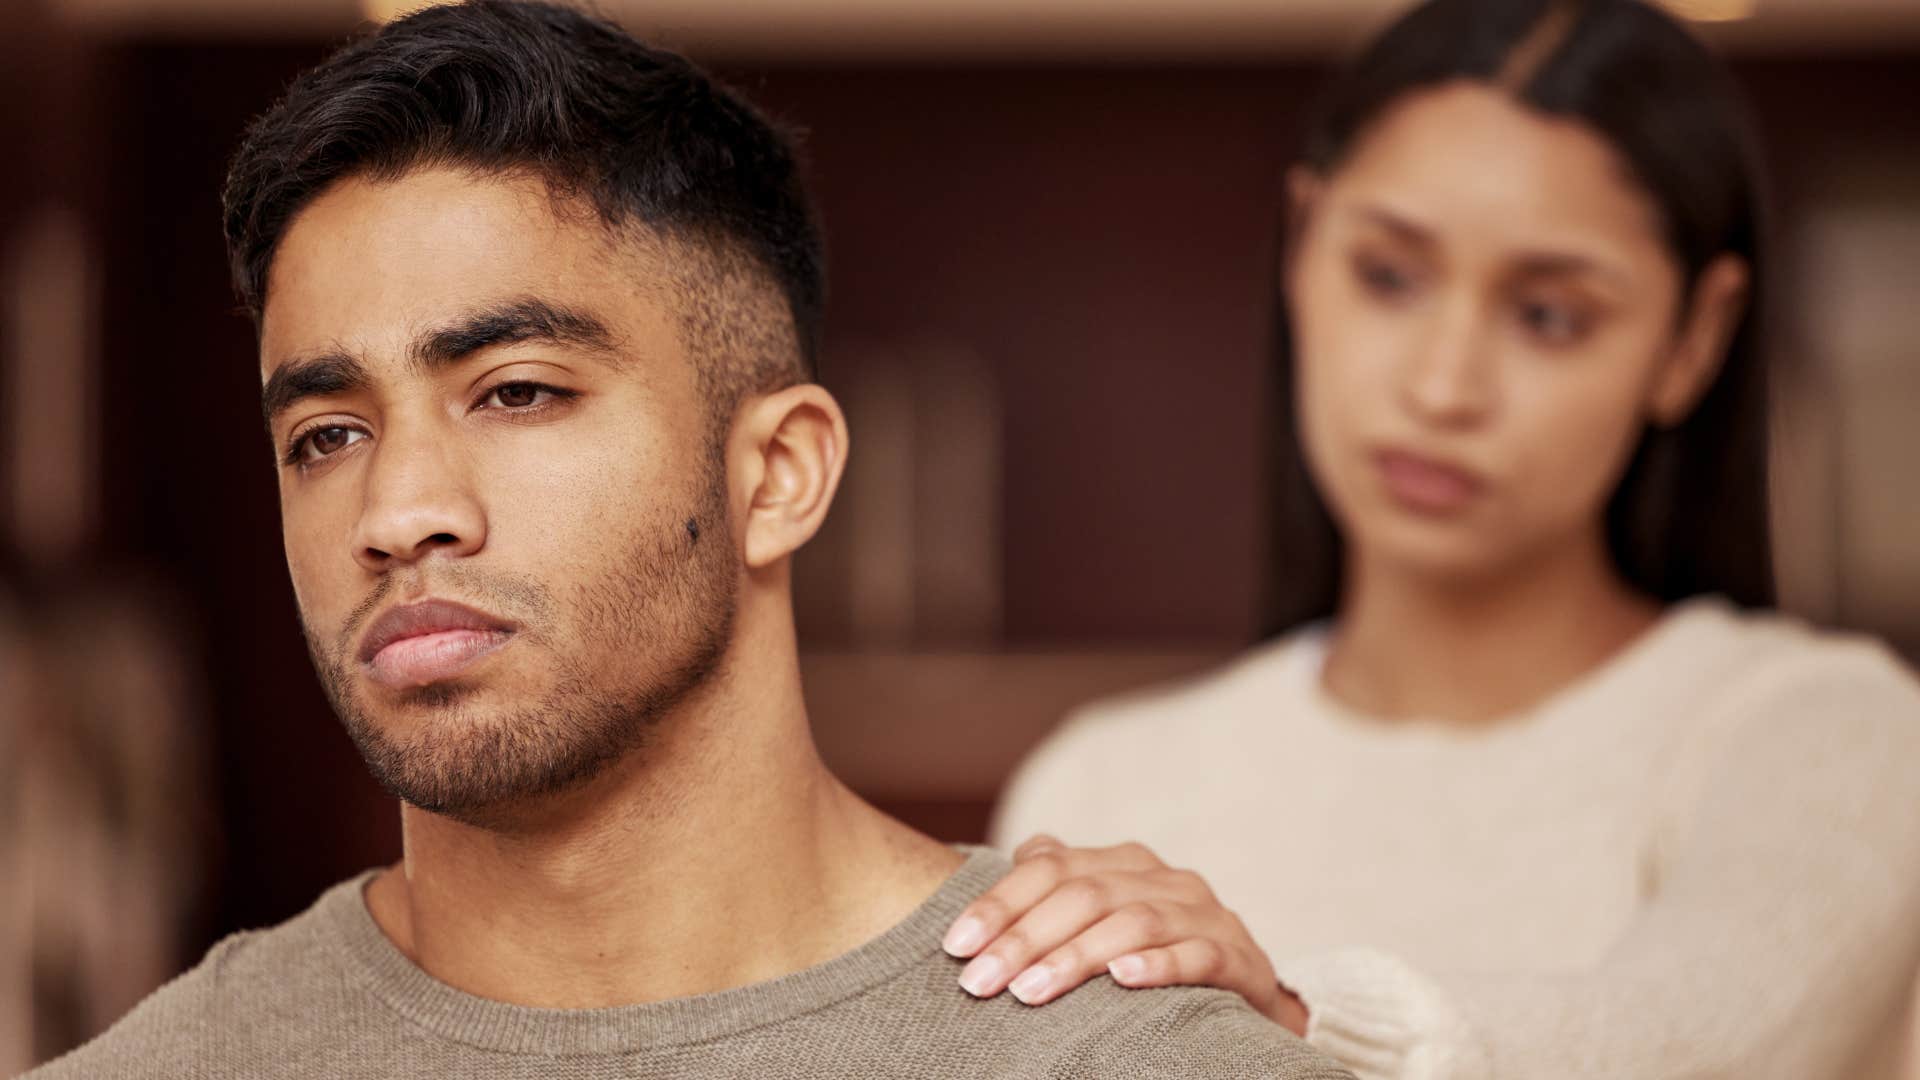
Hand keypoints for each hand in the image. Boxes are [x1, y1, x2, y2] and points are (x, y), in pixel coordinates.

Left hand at [943, 836, 1308, 1034]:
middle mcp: (1163, 878)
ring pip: (1133, 923)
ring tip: (1029, 992)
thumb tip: (1001, 861)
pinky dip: (1158, 966)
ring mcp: (1204, 914)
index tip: (955, 945)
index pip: (1051, 866)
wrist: (1246, 991)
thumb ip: (1059, 888)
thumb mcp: (1105, 917)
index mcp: (1124, 861)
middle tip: (979, 982)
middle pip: (1083, 895)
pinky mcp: (1238, 957)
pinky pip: (1197, 956)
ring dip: (1075, 958)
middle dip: (1023, 939)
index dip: (999, 903)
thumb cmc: (1156, 954)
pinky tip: (1122, 980)